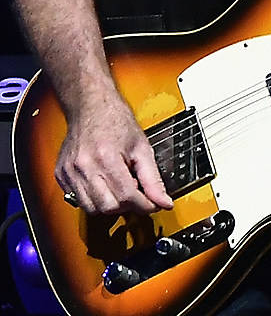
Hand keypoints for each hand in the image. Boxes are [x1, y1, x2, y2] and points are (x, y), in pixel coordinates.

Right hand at [56, 96, 172, 215]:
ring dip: (110, 205)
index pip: (127, 197)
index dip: (144, 205)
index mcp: (106, 158)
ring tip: (120, 188)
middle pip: (108, 207)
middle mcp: (84, 166)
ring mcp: (69, 172)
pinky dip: (94, 199)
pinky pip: (78, 199)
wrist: (90, 107)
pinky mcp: (61, 175)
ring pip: (91, 208)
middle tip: (136, 194)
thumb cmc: (115, 122)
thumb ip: (153, 178)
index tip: (153, 204)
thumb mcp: (142, 148)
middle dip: (127, 206)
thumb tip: (164, 201)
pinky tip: (104, 184)